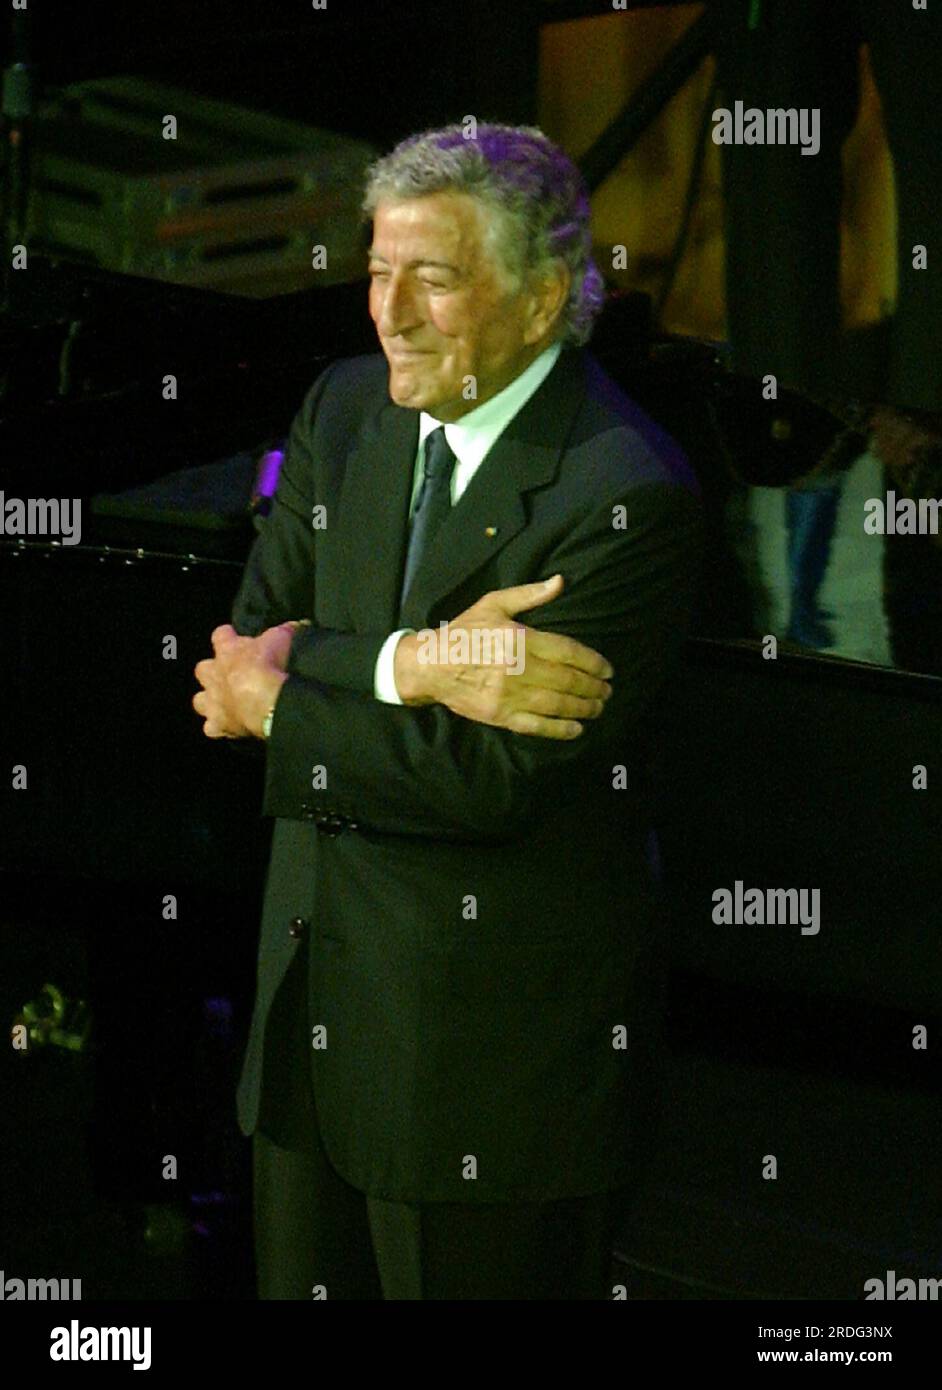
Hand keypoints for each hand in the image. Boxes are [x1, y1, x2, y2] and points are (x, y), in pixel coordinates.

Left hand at [192, 623, 294, 738]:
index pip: (220, 635)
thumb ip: (286, 631)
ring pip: (200, 701)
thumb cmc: (271, 665)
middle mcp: (213, 674)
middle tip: (230, 675)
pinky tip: (231, 728)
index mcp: (227, 649)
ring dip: (210, 701)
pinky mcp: (218, 725)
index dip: (228, 636)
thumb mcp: (282, 638)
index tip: (235, 636)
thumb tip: (298, 625)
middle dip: (213, 672)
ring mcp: (212, 701)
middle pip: (202, 669)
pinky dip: (220, 728)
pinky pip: (212, 728)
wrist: (268, 701)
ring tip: (226, 703)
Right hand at [394, 574, 613, 739]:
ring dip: (583, 708)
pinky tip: (577, 728)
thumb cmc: (464, 632)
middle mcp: (518, 668)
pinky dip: (560, 729)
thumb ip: (529, 594)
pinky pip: (537, 725)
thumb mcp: (493, 604)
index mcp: (519, 638)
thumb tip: (560, 581)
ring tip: (598, 707)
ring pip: (557, 704)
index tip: (607, 670)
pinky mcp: (500, 716)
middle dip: (593, 687)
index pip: (568, 651)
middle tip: (607, 691)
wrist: (430, 665)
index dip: (592, 662)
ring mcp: (509, 695)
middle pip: (567, 680)